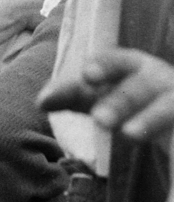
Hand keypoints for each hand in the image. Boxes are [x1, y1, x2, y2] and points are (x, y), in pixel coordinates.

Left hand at [40, 48, 173, 145]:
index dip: (104, 66)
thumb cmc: (128, 100)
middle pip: (138, 88)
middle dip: (120, 102)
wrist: (172, 117)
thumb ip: (71, 96)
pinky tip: (154, 140)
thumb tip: (41, 102)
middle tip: (101, 119)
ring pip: (166, 107)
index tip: (87, 75)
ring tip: (129, 133)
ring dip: (149, 119)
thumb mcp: (100, 95)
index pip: (116, 61)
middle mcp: (158, 79)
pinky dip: (164, 129)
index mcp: (132, 65)